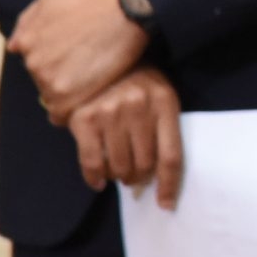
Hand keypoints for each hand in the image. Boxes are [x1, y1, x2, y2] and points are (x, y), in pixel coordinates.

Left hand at [9, 0, 148, 121]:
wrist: (125, 12)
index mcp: (25, 41)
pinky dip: (73, 110)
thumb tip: (14, 46)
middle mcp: (32, 62)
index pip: (33, 62)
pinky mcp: (66, 97)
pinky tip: (89, 97)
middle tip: (85, 67)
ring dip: (69, 93)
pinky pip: (62, 115)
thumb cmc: (92, 1)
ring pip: (52, 97)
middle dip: (61, 76)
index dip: (53, 61)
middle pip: (42, 80)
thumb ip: (28, 20)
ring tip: (92, 80)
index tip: (70, 59)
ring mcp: (47, 81)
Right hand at [67, 67, 184, 207]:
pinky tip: (99, 181)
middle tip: (134, 176)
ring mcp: (110, 113)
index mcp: (164, 102)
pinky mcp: (85, 119)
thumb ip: (161, 126)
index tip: (166, 204)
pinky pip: (92, 162)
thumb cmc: (136, 79)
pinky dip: (95, 177)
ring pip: (119, 166)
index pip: (171, 155)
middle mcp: (139, 107)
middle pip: (144, 164)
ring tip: (118, 172)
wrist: (100, 51)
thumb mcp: (159, 93)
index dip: (169, 185)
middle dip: (140, 177)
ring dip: (119, 176)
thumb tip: (157, 174)